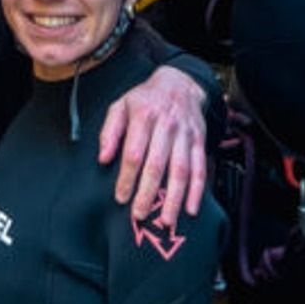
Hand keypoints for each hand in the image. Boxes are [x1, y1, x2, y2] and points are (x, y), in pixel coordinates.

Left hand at [97, 63, 206, 227]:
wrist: (180, 83)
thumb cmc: (145, 99)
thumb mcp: (121, 105)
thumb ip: (109, 131)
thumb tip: (104, 158)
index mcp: (144, 116)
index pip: (134, 152)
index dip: (126, 177)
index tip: (120, 197)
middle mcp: (166, 125)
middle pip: (157, 164)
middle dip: (148, 193)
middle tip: (139, 215)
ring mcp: (185, 134)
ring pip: (181, 170)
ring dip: (174, 198)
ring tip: (166, 220)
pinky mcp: (199, 141)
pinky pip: (200, 168)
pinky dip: (198, 191)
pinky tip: (191, 209)